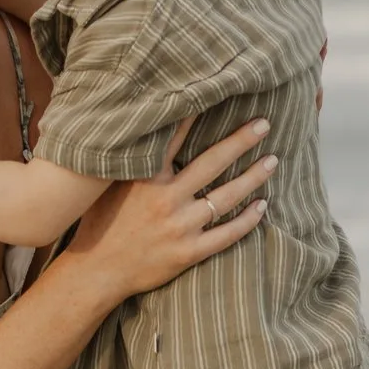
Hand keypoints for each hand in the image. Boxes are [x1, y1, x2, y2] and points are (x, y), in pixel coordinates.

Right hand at [58, 118, 277, 297]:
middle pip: (212, 163)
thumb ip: (130, 163)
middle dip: (240, 141)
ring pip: (226, 198)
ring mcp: (180, 226)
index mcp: (146, 178)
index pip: (176, 139)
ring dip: (252, 178)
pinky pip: (227, 234)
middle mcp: (166, 199)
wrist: (96, 271)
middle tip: (264, 124)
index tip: (221, 96)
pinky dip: (248, 220)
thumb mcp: (107, 186)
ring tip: (272, 162)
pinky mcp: (188, 252)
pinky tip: (262, 206)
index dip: (198, 116)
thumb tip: (144, 134)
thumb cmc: (100, 225)